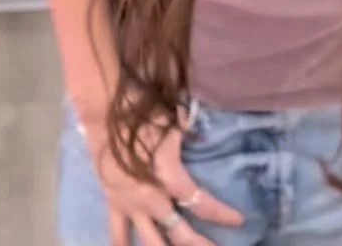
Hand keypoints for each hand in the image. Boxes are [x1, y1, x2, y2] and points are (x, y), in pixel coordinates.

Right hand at [81, 113, 242, 245]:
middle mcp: (151, 198)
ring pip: (150, 241)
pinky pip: (116, 232)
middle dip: (198, 244)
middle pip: (179, 232)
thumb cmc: (142, 110)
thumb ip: (189, 135)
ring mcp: (129, 203)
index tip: (238, 220)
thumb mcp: (174, 122)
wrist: (103, 109)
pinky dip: (123, 245)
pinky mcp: (112, 201)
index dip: (221, 214)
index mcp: (169, 178)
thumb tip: (200, 139)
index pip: (201, 203)